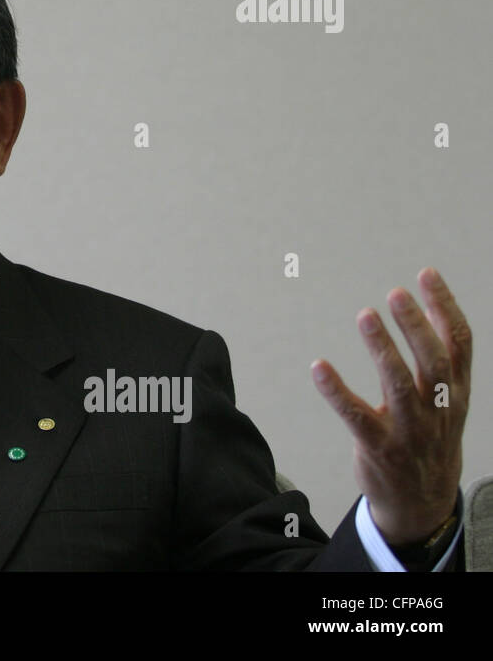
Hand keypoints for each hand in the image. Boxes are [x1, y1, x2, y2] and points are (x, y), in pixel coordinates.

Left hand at [312, 267, 470, 545]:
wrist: (422, 502)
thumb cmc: (430, 438)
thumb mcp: (447, 400)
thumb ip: (441, 359)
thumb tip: (432, 307)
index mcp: (456, 393)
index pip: (459, 345)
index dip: (445, 307)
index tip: (426, 275)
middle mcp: (437, 410)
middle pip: (434, 363)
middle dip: (417, 327)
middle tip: (395, 294)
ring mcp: (410, 431)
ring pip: (400, 387)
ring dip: (383, 350)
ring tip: (366, 316)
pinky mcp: (379, 448)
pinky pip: (356, 416)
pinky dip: (337, 391)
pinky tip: (319, 367)